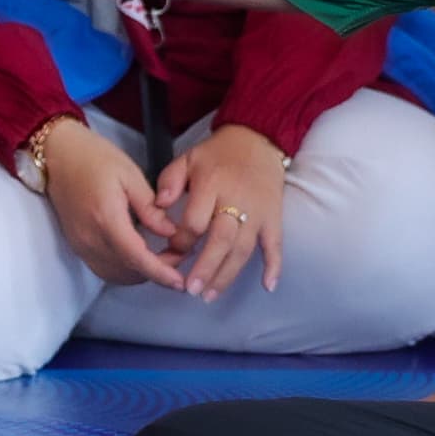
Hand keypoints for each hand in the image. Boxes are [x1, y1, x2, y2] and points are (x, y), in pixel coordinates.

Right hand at [35, 119, 185, 289]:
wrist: (56, 155)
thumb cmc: (94, 157)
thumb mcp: (129, 174)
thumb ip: (149, 207)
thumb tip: (170, 232)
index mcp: (106, 218)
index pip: (136, 257)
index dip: (160, 272)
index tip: (180, 281)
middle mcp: (91, 239)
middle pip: (128, 271)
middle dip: (156, 272)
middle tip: (179, 256)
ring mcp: (81, 245)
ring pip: (116, 275)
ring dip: (140, 274)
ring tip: (162, 258)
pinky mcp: (77, 246)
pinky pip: (104, 269)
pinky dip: (124, 271)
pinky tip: (139, 258)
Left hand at [153, 123, 286, 300]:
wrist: (257, 140)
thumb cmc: (217, 154)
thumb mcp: (188, 158)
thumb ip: (169, 181)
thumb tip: (159, 205)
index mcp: (212, 185)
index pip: (194, 220)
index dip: (181, 240)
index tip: (171, 251)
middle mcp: (236, 200)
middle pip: (221, 239)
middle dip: (205, 267)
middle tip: (191, 290)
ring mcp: (258, 211)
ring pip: (243, 249)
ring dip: (227, 274)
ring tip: (210, 295)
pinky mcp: (274, 218)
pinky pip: (276, 244)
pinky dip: (274, 266)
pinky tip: (269, 287)